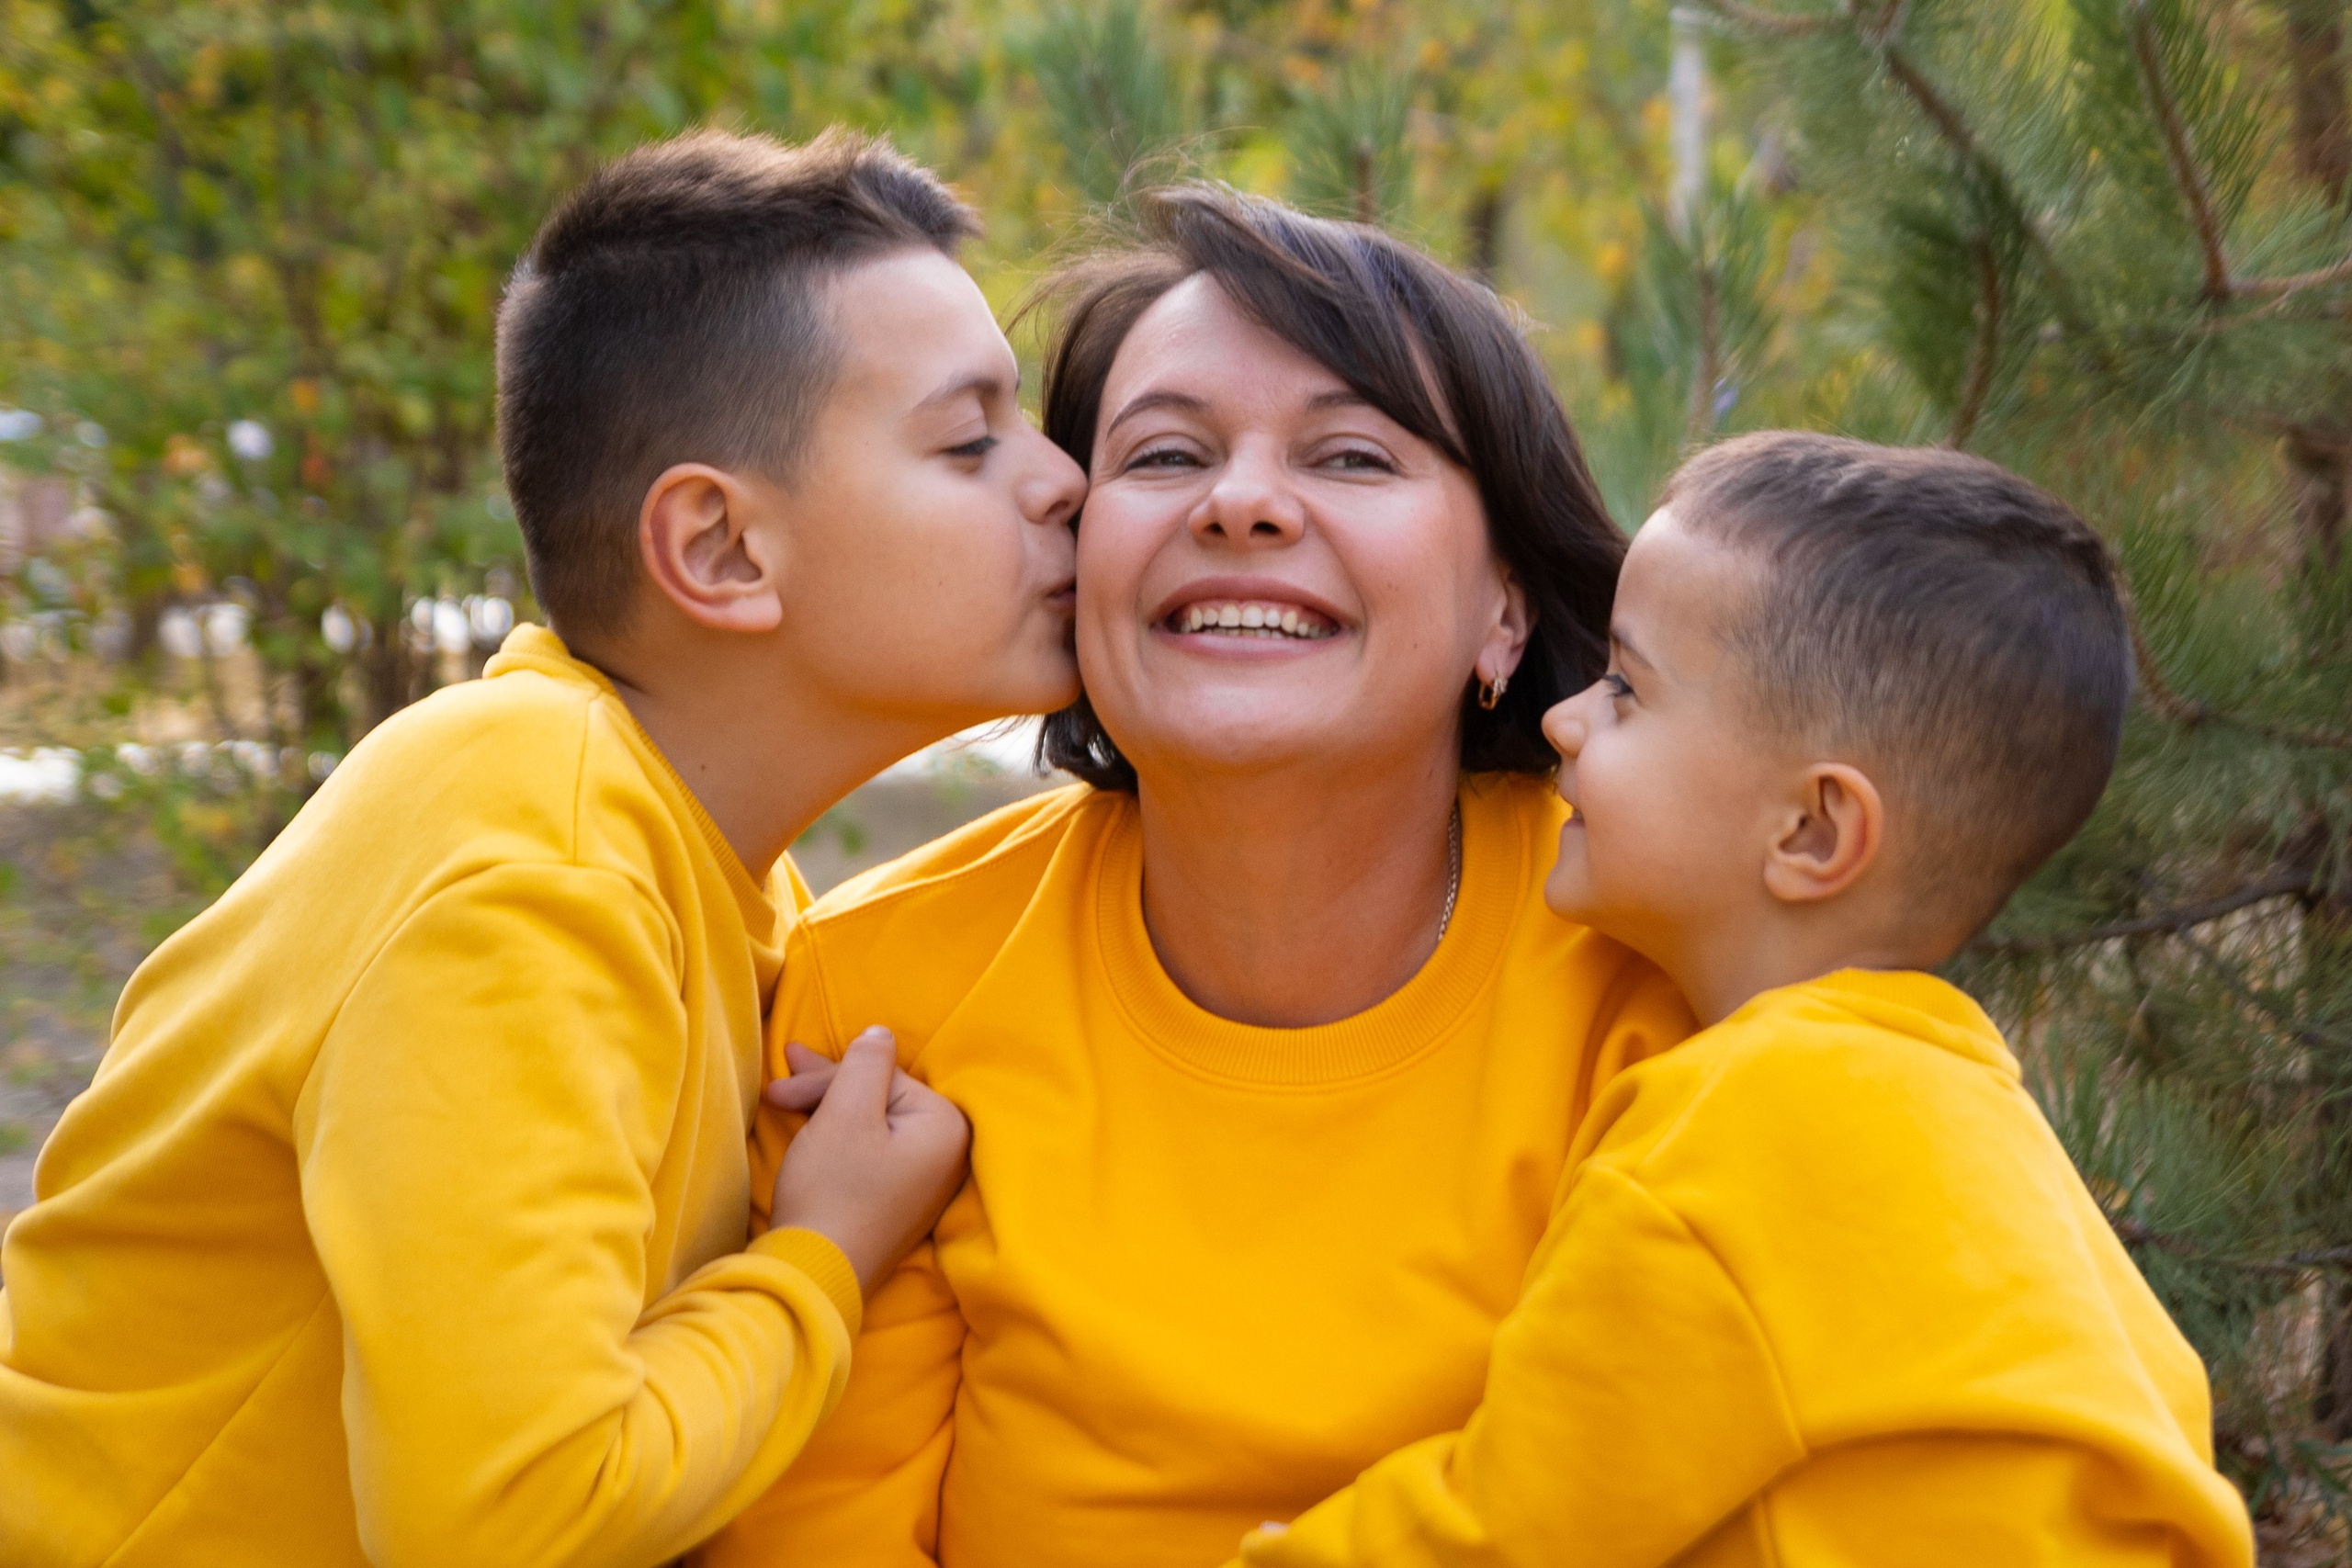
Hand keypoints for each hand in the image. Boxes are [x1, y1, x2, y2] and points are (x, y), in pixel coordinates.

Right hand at [765, 1029, 969, 1297]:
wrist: (814, 1274)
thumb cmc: (832, 1189)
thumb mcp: (847, 1112)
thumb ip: (866, 1062)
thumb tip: (881, 1033)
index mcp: (945, 1127)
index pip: (883, 1077)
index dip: (828, 1078)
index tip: (782, 1082)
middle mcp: (946, 1155)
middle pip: (880, 1100)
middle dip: (826, 1092)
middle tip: (777, 1090)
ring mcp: (924, 1183)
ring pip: (871, 1125)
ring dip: (827, 1112)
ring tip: (782, 1104)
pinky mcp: (898, 1204)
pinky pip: (871, 1153)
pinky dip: (838, 1139)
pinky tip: (810, 1132)